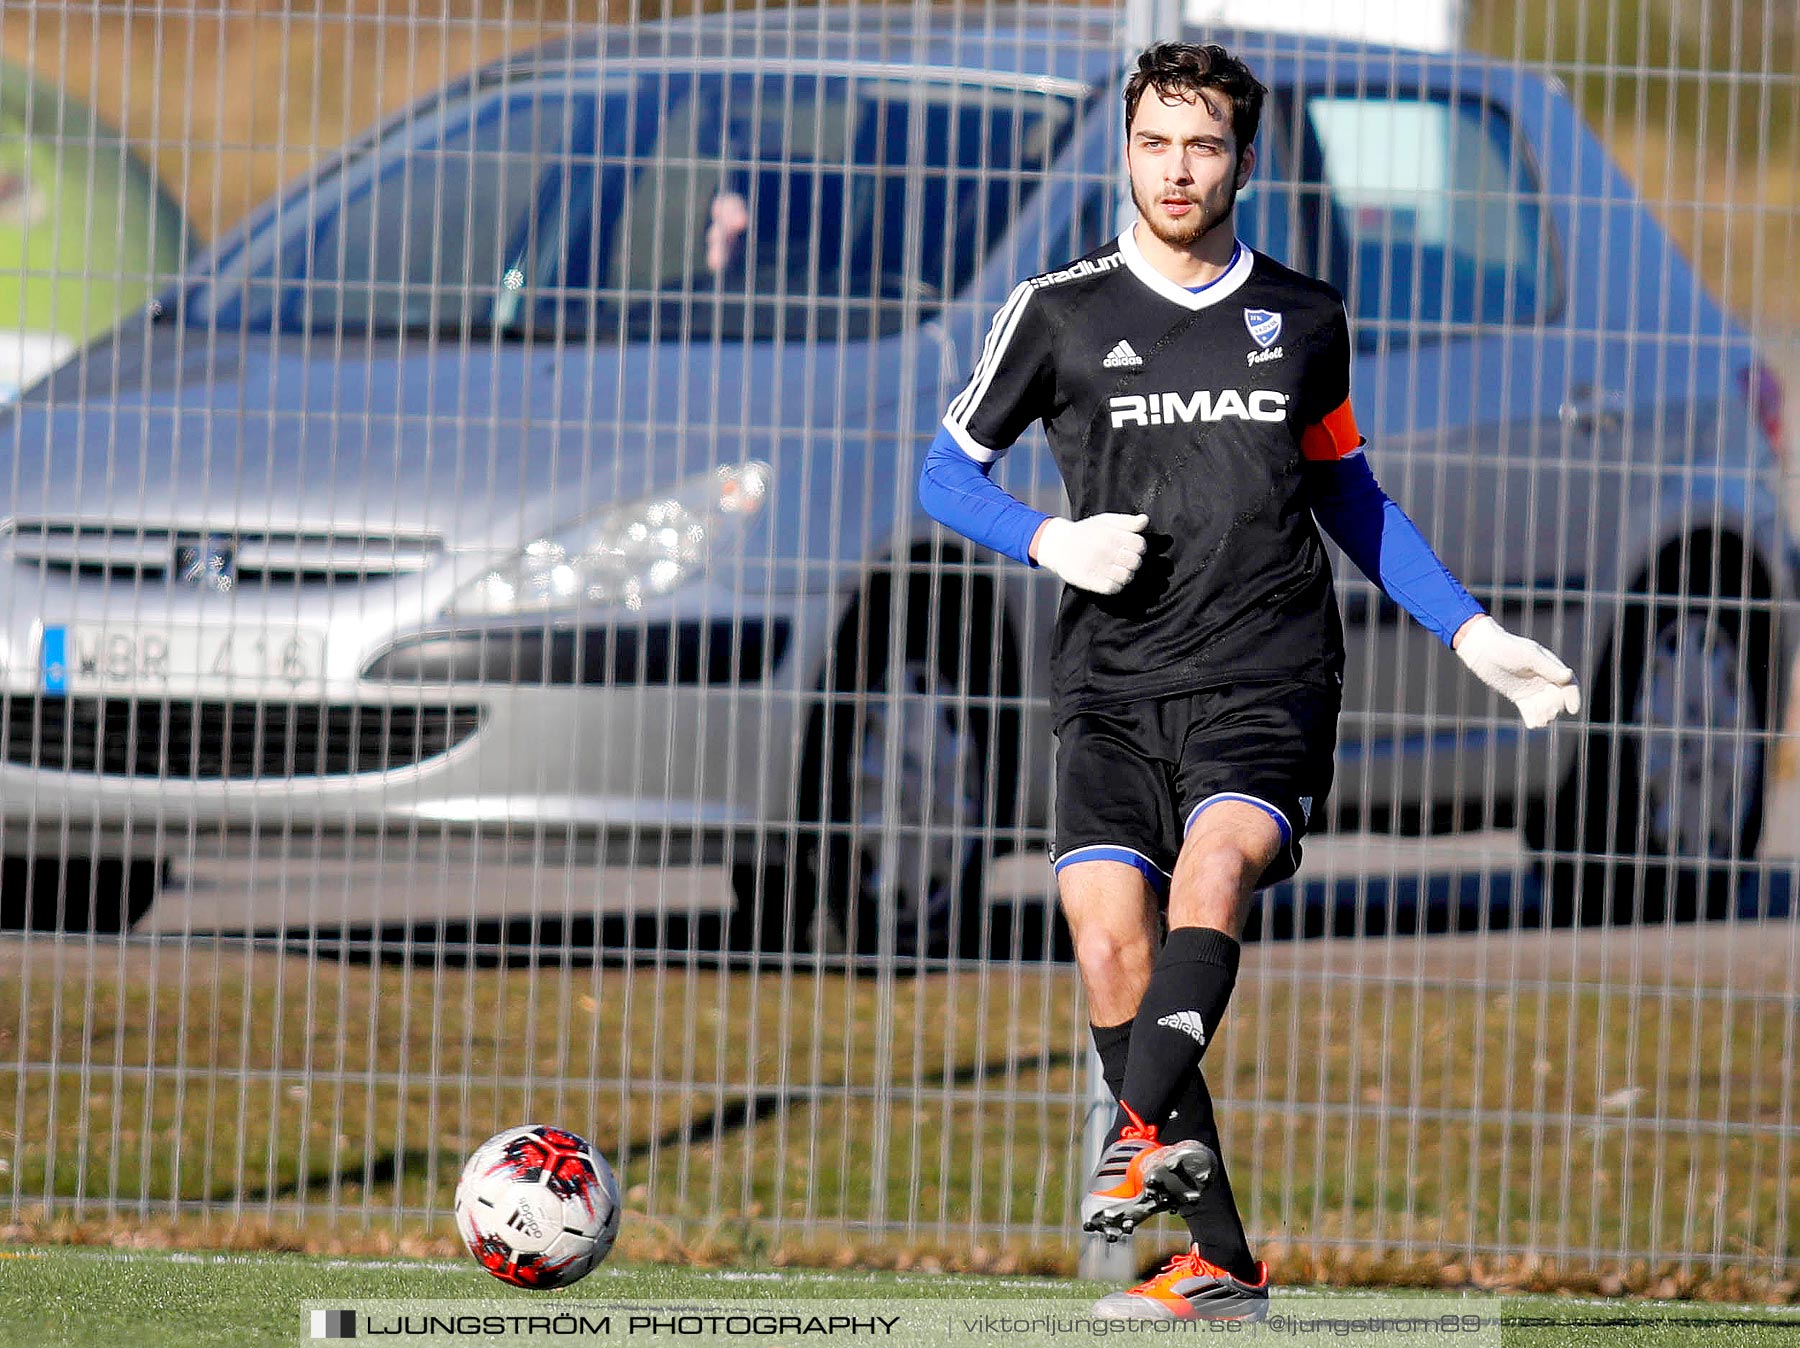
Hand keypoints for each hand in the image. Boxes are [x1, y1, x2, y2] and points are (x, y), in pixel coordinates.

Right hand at [1031, 513, 1149, 594]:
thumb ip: (1127, 521)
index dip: (1138, 547)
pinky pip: (1113, 588)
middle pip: (1135, 562)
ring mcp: (1098, 567)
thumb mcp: (1105, 521)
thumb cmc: (1085, 532)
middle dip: (1133, 561)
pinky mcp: (1091, 582)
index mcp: (1110, 535)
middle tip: (1123, 559)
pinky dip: (1115, 585)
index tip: (1129, 547)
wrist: (1058, 545)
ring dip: (1125, 574)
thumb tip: (1145, 520)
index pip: (1140, 545)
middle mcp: (1105, 551)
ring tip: (1117, 569)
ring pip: (1127, 577)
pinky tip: (1110, 578)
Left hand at [1453, 615, 1581, 727]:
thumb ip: (1547, 667)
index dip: (1573, 697)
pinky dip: (1533, 719)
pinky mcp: (1519, 697)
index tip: (1573, 710)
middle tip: (1547, 713)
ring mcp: (1532, 689)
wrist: (1481, 650)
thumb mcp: (1528, 656)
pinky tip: (1532, 724)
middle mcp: (1544, 679)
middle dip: (1555, 708)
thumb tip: (1568, 676)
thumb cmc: (1506, 648)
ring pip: (1545, 708)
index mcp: (1551, 667)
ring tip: (1539, 721)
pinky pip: (1530, 712)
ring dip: (1545, 716)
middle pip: (1558, 699)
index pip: (1568, 684)